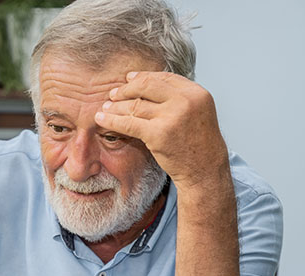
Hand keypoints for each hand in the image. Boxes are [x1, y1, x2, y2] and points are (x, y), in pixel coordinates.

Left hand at [95, 71, 229, 190]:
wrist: (203, 170)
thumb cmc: (197, 144)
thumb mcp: (196, 113)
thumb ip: (178, 98)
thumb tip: (148, 83)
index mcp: (196, 93)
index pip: (163, 77)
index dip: (143, 76)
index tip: (129, 79)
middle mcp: (185, 101)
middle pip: (147, 86)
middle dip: (126, 89)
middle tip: (113, 94)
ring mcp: (172, 117)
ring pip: (135, 105)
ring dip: (116, 106)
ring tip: (104, 107)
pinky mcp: (158, 134)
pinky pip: (129, 122)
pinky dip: (111, 120)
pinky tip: (101, 118)